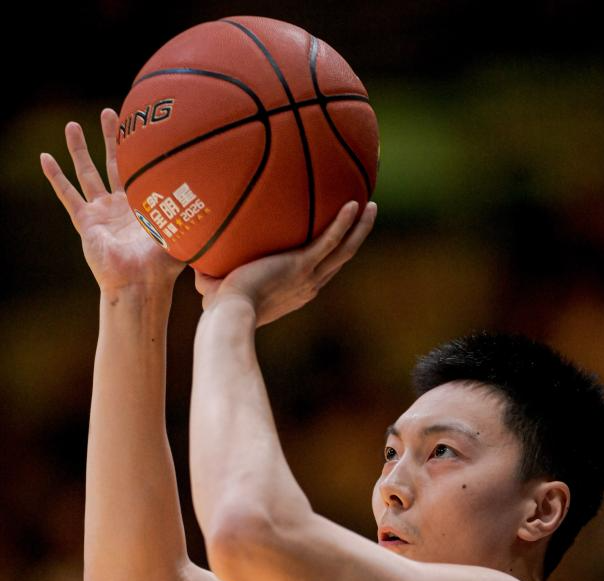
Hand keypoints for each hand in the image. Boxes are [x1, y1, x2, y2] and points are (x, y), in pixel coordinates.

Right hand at [40, 108, 185, 293]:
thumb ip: (197, 213)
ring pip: (87, 173)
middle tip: (109, 112)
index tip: (143, 124)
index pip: (142, 171)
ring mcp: (101, 213)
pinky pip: (68, 195)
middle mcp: (121, 207)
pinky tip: (44, 158)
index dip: (141, 149)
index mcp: (144, 207)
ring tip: (72, 126)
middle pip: (113, 164)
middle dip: (111, 138)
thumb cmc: (163, 266)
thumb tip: (221, 192)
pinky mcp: (86, 222)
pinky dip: (56, 177)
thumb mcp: (183, 232)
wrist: (140, 283)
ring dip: (79, 150)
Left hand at [193, 200, 376, 325]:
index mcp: (295, 291)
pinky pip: (329, 240)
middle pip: (339, 259)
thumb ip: (208, 275)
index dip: (329, 256)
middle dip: (354, 238)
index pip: (318, 271)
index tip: (335, 242)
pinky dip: (343, 224)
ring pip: (344, 250)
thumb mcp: (215, 288)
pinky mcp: (302, 265)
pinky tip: (354, 204)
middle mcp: (308, 286)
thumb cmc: (220, 310)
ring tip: (371, 206)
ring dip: (360, 229)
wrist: (229, 315)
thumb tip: (192, 264)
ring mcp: (308, 276)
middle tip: (365, 217)